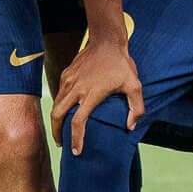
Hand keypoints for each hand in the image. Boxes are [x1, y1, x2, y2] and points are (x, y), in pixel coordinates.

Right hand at [51, 30, 140, 154]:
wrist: (106, 40)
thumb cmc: (121, 64)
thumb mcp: (135, 85)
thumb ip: (136, 108)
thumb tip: (130, 127)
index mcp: (91, 94)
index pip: (77, 122)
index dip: (75, 139)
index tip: (75, 151)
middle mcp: (76, 88)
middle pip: (58, 115)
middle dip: (56, 132)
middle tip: (61, 143)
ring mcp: (68, 80)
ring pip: (56, 104)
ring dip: (57, 119)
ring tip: (62, 129)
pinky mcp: (66, 73)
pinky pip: (59, 92)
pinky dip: (59, 104)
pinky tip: (66, 109)